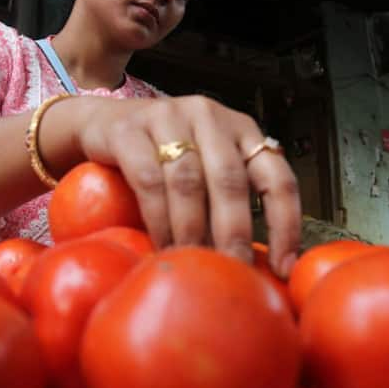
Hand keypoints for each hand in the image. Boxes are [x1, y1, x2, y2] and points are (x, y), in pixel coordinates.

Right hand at [74, 95, 300, 276]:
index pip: (277, 177)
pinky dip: (158, 219)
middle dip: (234, 233)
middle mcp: (210, 117)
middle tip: (233, 270)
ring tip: (193, 261)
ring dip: (192, 230)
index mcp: (241, 130)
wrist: (102, 124)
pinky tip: (162, 244)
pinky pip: (149, 179)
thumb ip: (229, 197)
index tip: (283, 266)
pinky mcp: (129, 130)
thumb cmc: (163, 155)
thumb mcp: (206, 165)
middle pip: (230, 180)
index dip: (285, 223)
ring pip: (189, 182)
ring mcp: (168, 117)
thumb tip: (254, 264)